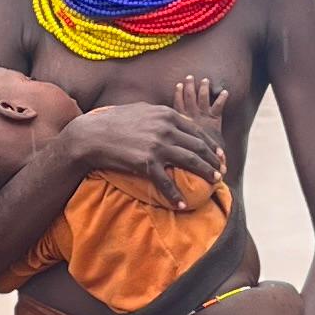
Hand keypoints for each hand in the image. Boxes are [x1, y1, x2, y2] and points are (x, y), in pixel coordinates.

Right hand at [77, 95, 223, 199]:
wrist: (92, 135)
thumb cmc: (114, 122)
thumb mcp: (142, 110)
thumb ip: (161, 114)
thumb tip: (174, 117)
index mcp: (167, 115)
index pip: (197, 131)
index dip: (211, 144)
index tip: (220, 154)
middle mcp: (166, 129)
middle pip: (198, 146)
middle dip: (214, 159)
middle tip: (222, 170)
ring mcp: (157, 146)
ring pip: (190, 161)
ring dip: (205, 172)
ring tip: (215, 181)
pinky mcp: (146, 163)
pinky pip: (166, 182)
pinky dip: (175, 195)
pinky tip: (182, 204)